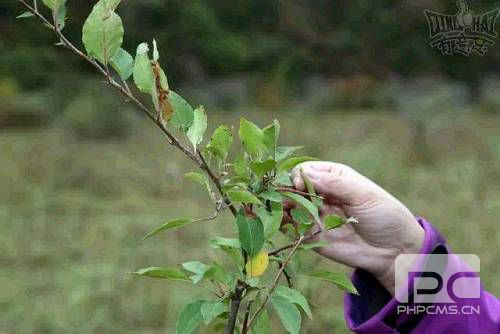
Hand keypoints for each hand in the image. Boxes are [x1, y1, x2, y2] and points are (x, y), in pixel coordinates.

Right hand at [286, 161, 424, 294]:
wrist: (394, 251)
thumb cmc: (384, 215)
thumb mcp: (363, 194)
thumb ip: (335, 184)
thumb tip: (304, 175)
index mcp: (333, 176)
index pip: (306, 169)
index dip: (299, 175)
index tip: (301, 185)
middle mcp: (320, 193)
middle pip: (292, 186)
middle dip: (285, 190)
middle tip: (286, 199)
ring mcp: (314, 214)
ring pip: (288, 205)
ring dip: (280, 205)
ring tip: (281, 210)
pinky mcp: (310, 234)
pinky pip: (290, 227)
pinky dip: (282, 223)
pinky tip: (282, 222)